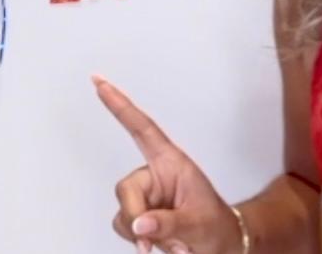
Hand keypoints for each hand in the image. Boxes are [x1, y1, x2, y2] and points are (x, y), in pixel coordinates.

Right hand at [94, 75, 244, 253]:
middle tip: (150, 241)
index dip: (120, 105)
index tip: (100, 83)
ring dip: (138, 232)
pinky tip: (158, 244)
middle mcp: (155, 175)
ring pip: (123, 211)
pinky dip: (137, 239)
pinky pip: (124, 225)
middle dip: (135, 214)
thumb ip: (167, 223)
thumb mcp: (197, 224)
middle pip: (126, 187)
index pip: (142, 128)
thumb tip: (139, 224)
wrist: (221, 246)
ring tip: (169, 241)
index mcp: (171, 162)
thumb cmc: (217, 226)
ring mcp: (148, 197)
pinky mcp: (141, 215)